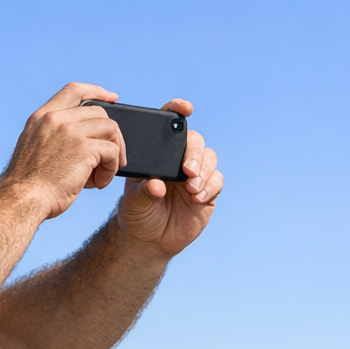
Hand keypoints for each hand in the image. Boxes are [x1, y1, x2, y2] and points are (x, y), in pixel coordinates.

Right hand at [0, 82, 125, 218]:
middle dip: (112, 134)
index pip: (74, 90)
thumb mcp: (34, 149)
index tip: (112, 98)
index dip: (97, 91)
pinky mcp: (84, 148)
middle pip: (99, 112)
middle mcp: (55, 119)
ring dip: (114, 151)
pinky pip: (112, 151)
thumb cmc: (29, 186)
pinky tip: (101, 182)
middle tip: (113, 156)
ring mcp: (70, 131)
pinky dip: (112, 168)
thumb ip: (53, 137)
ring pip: (110, 128)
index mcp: (41, 117)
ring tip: (104, 172)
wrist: (22, 200)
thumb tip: (85, 140)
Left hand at [114, 99, 222, 256]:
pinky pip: (216, 181)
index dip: (178, 111)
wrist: (148, 240)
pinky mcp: (207, 192)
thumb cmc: (136, 214)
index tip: (185, 108)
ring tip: (191, 188)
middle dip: (194, 153)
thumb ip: (143, 192)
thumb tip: (157, 185)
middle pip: (195, 141)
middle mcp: (178, 159)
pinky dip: (210, 187)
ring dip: (203, 170)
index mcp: (158, 153)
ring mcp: (195, 174)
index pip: (169, 126)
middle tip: (187, 171)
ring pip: (209, 158)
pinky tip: (197, 198)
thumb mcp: (133, 202)